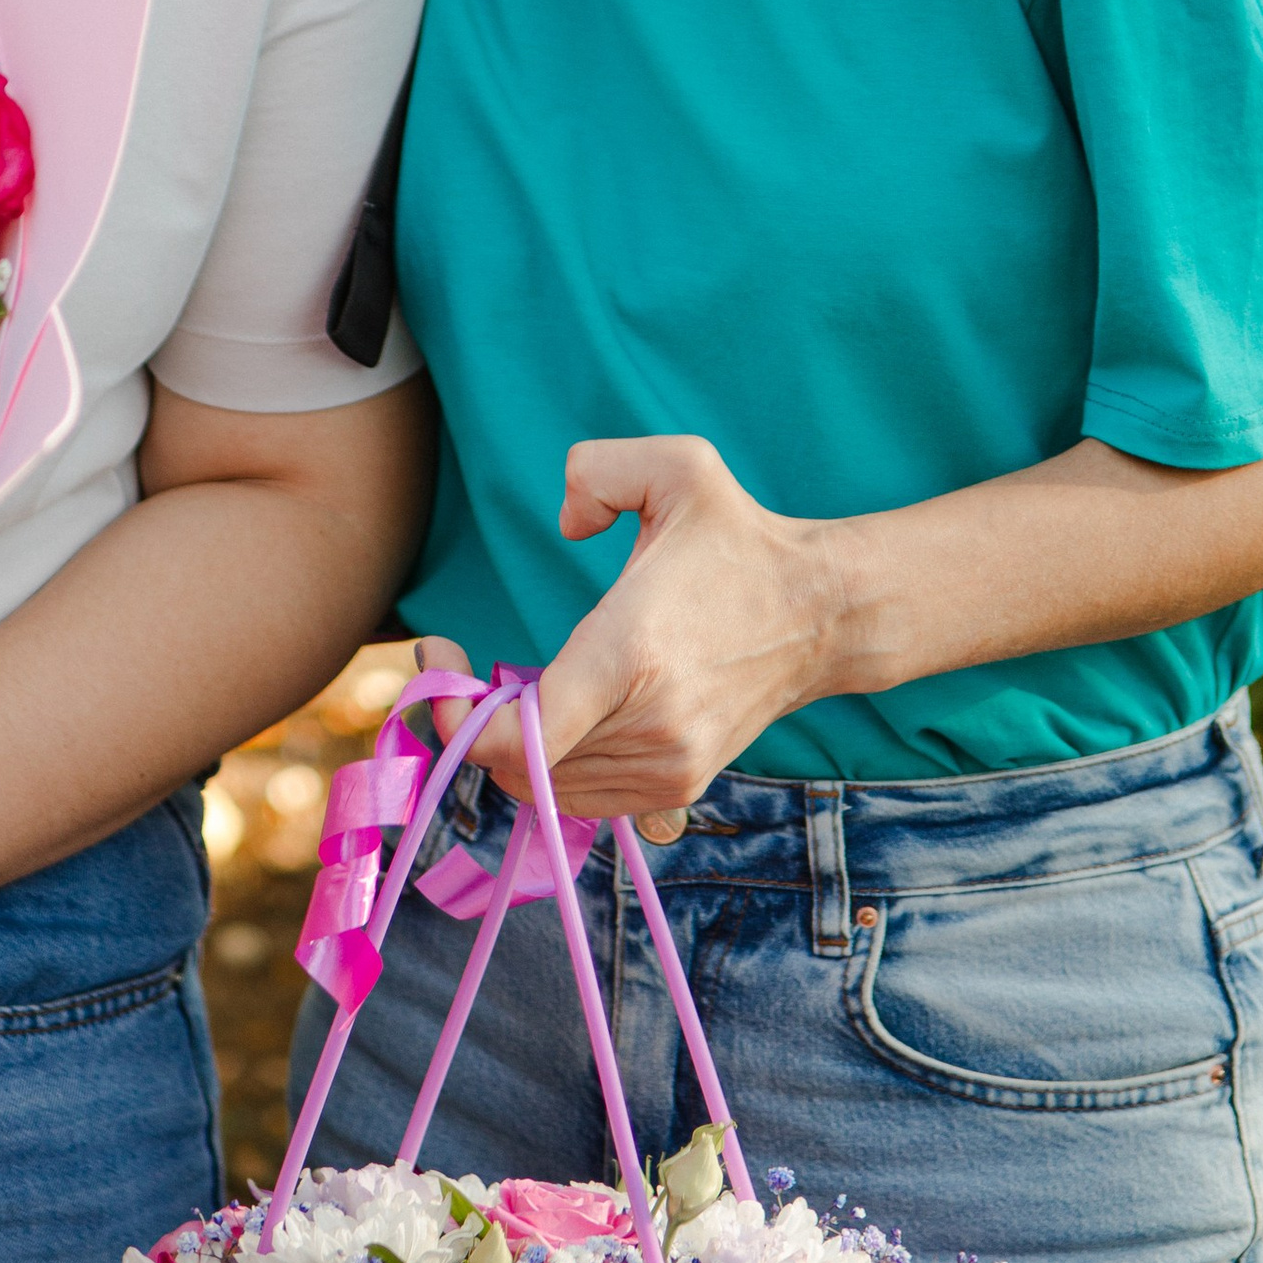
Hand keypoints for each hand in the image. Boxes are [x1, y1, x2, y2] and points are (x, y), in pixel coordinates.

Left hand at [463, 436, 840, 829]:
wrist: (822, 612)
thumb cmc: (740, 539)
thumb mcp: (679, 466)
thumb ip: (597, 469)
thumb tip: (567, 524)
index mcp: (631, 654)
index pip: (519, 736)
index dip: (455, 716)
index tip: (440, 657)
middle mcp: (649, 725)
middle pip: (516, 762)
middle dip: (471, 718)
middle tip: (467, 666)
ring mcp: (667, 765)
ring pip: (544, 785)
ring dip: (511, 744)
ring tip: (516, 684)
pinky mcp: (678, 784)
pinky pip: (581, 796)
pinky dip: (550, 764)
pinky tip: (555, 712)